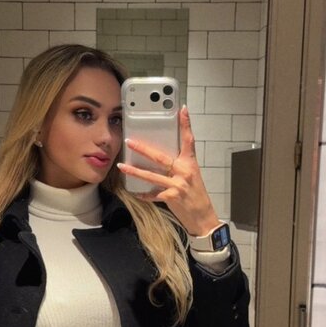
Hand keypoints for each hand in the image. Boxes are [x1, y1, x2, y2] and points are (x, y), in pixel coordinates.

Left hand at [118, 106, 220, 235]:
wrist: (203, 217)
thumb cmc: (196, 195)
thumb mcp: (192, 176)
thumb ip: (179, 166)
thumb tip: (162, 157)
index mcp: (190, 163)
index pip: (188, 140)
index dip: (186, 124)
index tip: (183, 110)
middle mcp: (184, 172)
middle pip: (160, 157)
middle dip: (143, 149)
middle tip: (130, 141)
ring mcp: (177, 185)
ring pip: (151, 175)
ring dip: (135, 171)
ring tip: (122, 166)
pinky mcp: (171, 197)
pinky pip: (152, 194)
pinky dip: (144, 194)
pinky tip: (135, 193)